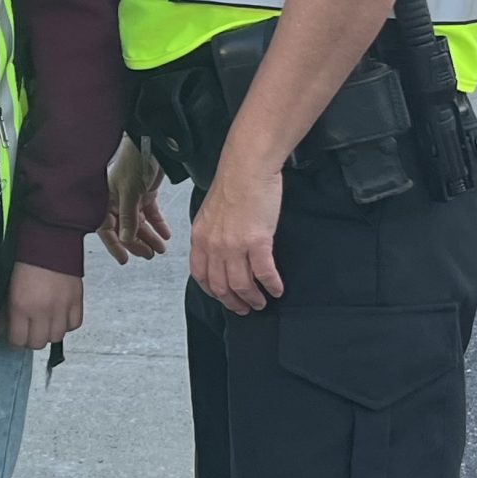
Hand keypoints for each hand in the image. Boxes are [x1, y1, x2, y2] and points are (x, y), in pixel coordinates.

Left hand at [0, 262, 83, 349]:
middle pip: (37, 343)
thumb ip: (4, 310)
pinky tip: (59, 315)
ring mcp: (61, 307)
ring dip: (49, 332)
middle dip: (30, 339)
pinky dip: (67, 323)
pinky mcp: (76, 301)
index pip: (18, 340)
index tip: (14, 336)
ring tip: (44, 322)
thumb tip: (2, 328)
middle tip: (28, 330)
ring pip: (56, 337)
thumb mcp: (7, 285)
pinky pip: (74, 325)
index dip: (14, 340)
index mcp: (20, 305)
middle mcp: (42, 310)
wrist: (50, 241)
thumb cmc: (26, 259)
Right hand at [97, 138, 172, 262]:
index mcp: (105, 200)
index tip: (124, 259)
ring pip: (139, 223)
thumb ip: (129, 218)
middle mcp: (116, 200)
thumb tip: (127, 239)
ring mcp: (131, 197)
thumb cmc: (134, 161)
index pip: (107, 228)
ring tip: (160, 248)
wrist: (153, 143)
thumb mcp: (130, 193)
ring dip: (150, 236)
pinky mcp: (144, 192)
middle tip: (149, 254)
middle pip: (125, 229)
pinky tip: (165, 233)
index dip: (114, 245)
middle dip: (138, 243)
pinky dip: (158, 224)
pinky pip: (150, 213)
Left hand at [190, 155, 284, 315]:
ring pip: (241, 285)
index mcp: (199, 238)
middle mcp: (213, 246)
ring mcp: (234, 246)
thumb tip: (219, 252)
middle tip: (245, 308)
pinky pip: (264, 273)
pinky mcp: (257, 242)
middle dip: (233, 302)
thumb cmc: (233, 185)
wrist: (247, 169)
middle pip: (220, 286)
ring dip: (253, 298)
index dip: (213, 292)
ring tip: (261, 302)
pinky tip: (277, 289)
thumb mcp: (210, 213)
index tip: (224, 298)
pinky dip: (271, 285)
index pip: (200, 275)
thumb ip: (211, 235)